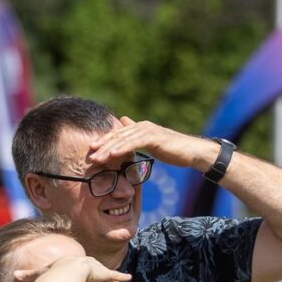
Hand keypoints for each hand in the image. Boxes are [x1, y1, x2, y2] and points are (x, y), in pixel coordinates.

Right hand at [13, 256, 130, 281]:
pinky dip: (121, 276)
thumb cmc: (54, 272)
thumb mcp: (41, 274)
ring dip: (111, 276)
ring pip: (105, 273)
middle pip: (94, 271)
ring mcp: (97, 270)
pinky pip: (114, 275)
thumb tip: (13, 276)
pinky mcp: (104, 273)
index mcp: (73, 267)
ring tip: (118, 280)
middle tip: (106, 279)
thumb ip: (29, 275)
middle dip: (99, 273)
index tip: (87, 276)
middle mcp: (87, 267)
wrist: (68, 269)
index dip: (84, 273)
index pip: (79, 270)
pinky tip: (128, 278)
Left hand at [88, 116, 209, 169]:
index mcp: (141, 127)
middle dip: (102, 145)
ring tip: (97, 157)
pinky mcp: (153, 137)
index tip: (92, 150)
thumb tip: (126, 124)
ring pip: (123, 139)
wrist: (192, 152)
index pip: (119, 134)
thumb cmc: (174, 151)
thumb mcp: (153, 144)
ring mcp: (147, 130)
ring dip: (108, 149)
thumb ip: (140, 138)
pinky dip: (121, 149)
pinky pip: (133, 143)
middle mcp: (142, 126)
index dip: (105, 141)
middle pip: (118, 136)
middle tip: (89, 155)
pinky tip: (112, 154)